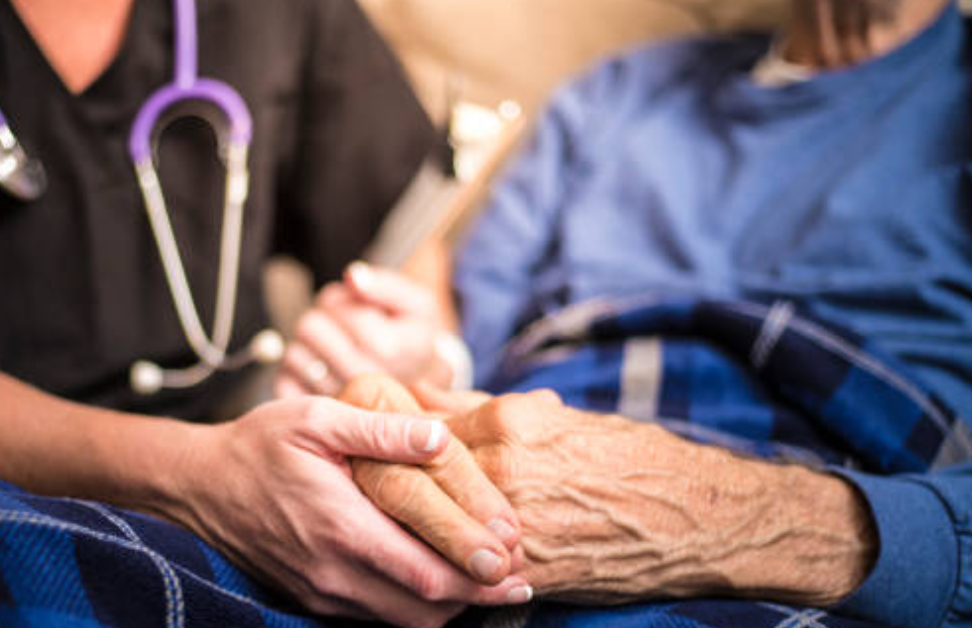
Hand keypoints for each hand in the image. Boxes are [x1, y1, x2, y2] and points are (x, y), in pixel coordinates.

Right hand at [157, 395, 530, 627]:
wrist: (198, 486)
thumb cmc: (260, 445)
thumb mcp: (318, 418)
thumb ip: (382, 430)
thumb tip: (441, 439)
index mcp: (342, 528)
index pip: (429, 574)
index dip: (481, 577)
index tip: (519, 566)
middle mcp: (334, 573)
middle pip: (425, 611)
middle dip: (477, 599)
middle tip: (519, 581)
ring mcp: (321, 593)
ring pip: (403, 621)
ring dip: (448, 607)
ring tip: (486, 582)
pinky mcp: (312, 599)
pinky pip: (375, 617)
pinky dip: (413, 606)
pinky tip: (435, 579)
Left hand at [275, 263, 450, 397]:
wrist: (421, 393)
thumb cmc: (414, 342)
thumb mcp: (416, 306)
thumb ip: (385, 286)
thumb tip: (353, 277)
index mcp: (387, 348)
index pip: (336, 307)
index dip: (342, 299)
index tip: (358, 308)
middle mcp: (361, 379)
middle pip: (309, 327)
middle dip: (322, 319)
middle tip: (342, 327)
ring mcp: (338, 401)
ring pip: (293, 354)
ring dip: (308, 346)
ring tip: (334, 349)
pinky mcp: (318, 415)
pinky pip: (285, 382)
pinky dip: (296, 371)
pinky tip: (322, 370)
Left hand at [364, 384, 876, 605]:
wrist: (697, 517)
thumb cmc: (631, 458)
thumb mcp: (558, 418)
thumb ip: (486, 409)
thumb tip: (426, 395)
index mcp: (509, 425)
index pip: (416, 424)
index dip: (376, 429)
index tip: (350, 427)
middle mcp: (504, 473)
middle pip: (403, 476)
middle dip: (363, 477)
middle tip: (336, 479)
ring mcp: (514, 526)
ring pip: (424, 527)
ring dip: (388, 525)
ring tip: (359, 523)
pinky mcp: (528, 573)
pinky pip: (461, 571)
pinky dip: (432, 566)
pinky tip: (410, 564)